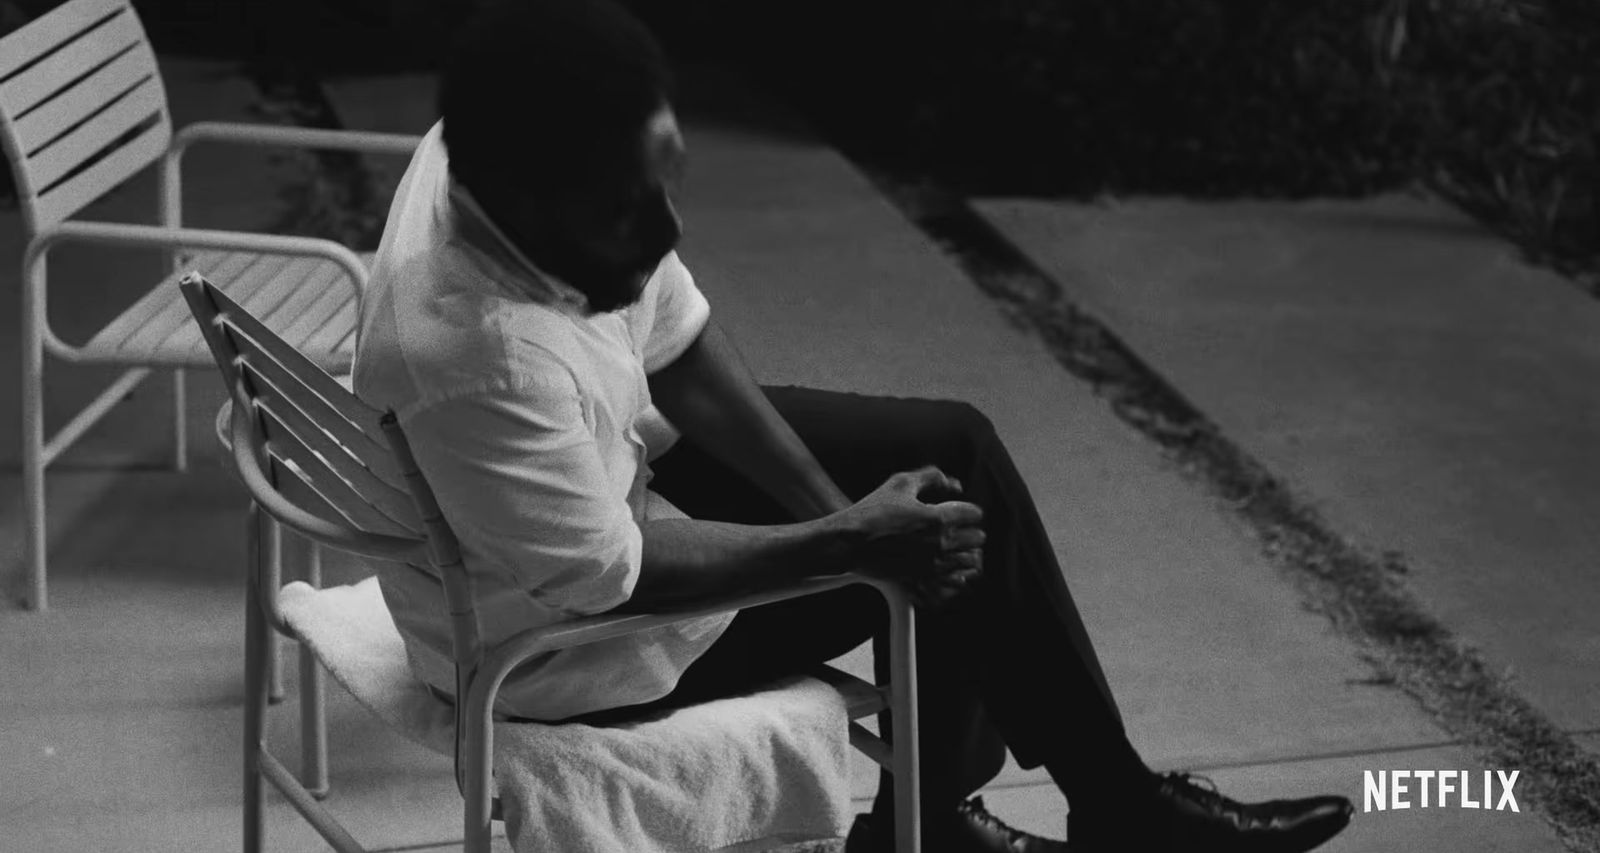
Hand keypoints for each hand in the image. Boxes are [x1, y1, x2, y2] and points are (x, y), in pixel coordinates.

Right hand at [840, 466, 984, 608]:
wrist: (849, 544)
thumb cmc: (873, 511)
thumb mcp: (901, 483)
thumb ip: (932, 477)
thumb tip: (955, 485)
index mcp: (939, 518)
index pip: (975, 514)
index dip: (970, 510)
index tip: (961, 510)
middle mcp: (940, 544)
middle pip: (977, 539)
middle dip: (972, 531)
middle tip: (961, 528)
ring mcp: (933, 565)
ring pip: (969, 562)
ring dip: (967, 552)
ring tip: (957, 547)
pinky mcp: (924, 580)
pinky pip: (955, 581)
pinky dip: (957, 572)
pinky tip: (947, 564)